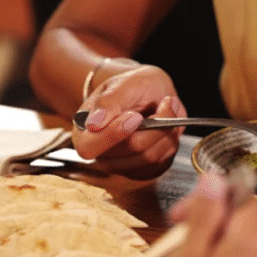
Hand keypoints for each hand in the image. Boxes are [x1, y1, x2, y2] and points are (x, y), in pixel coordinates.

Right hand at [72, 64, 186, 178]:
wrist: (149, 93)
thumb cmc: (131, 88)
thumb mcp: (120, 85)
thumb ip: (106, 103)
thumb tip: (92, 125)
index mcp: (84, 134)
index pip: (89, 148)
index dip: (113, 134)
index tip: (135, 116)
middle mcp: (101, 156)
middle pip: (131, 150)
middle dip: (154, 125)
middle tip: (164, 103)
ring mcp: (123, 166)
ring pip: (151, 156)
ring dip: (166, 131)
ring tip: (167, 109)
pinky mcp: (144, 171)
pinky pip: (163, 162)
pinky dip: (171, 141)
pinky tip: (167, 126)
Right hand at [149, 173, 256, 256]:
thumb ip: (204, 215)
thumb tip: (215, 180)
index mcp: (255, 240)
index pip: (238, 196)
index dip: (205, 201)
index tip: (177, 217)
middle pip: (236, 223)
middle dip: (199, 231)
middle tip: (168, 251)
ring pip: (235, 247)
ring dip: (202, 253)